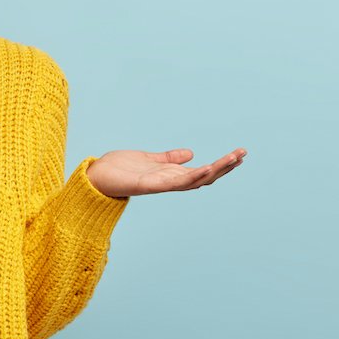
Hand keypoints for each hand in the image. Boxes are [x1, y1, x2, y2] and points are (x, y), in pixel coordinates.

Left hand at [84, 148, 246, 197]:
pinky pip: (174, 183)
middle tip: (243, 153)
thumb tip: (190, 153)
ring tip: (233, 158)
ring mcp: (161, 185)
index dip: (221, 164)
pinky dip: (191, 177)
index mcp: (171, 175)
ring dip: (215, 170)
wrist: (95, 176)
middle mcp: (169, 182)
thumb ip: (168, 158)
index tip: (239, 154)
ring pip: (195, 180)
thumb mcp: (149, 158)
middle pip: (205, 177)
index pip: (203, 172)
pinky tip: (205, 168)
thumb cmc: (118, 169)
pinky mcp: (149, 185)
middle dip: (225, 166)